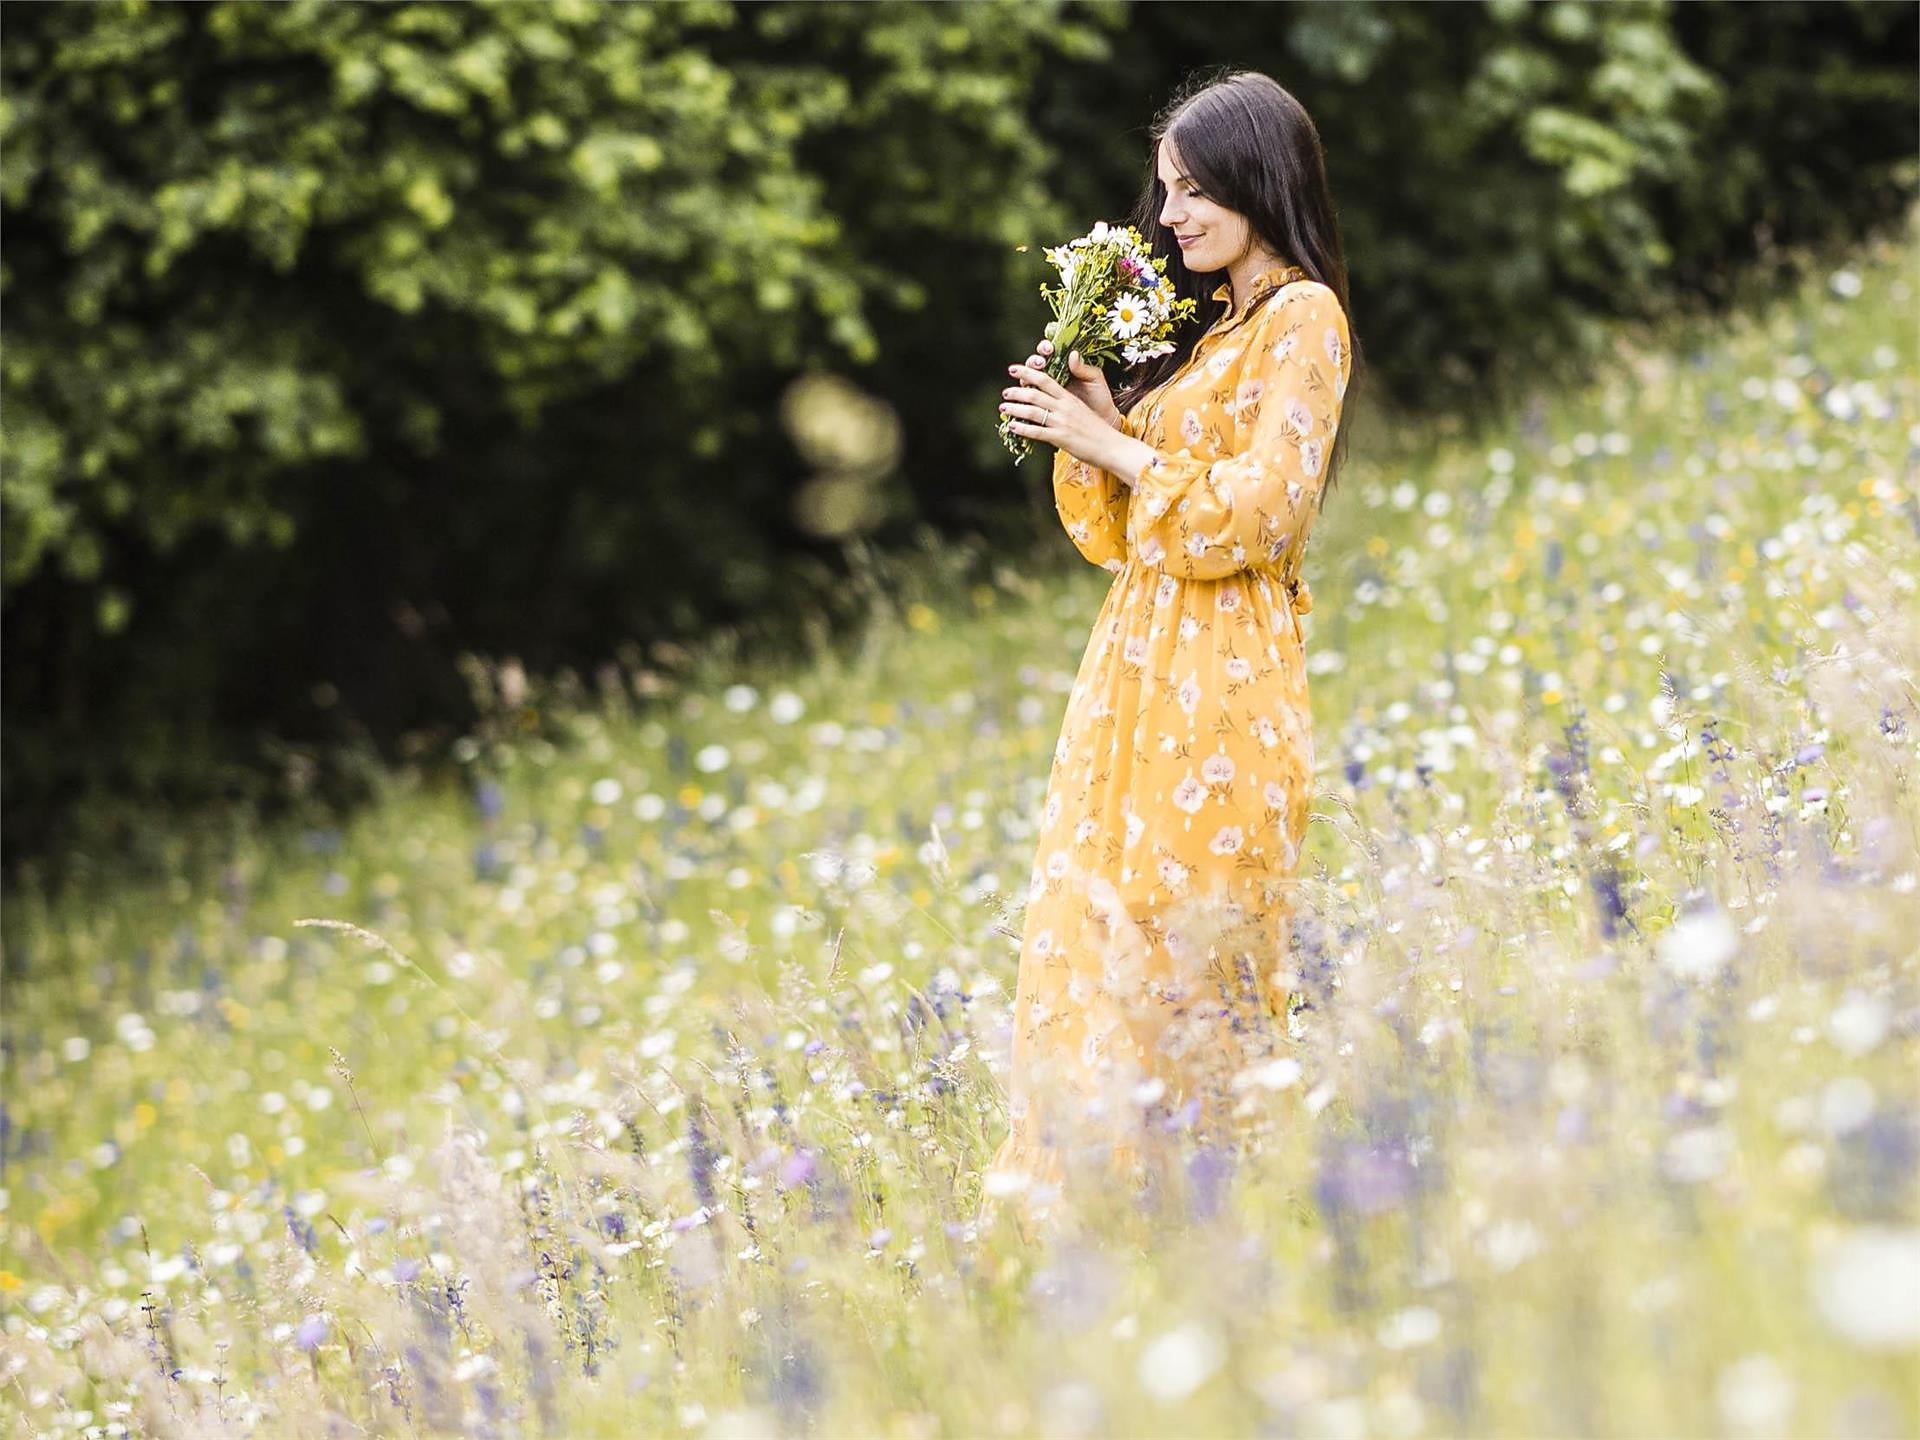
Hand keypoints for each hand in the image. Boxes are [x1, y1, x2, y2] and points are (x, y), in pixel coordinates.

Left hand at [1001, 349, 1123, 470]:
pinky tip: (1012, 427)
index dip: (1028, 372)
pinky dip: (1022, 429)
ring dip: (1015, 409)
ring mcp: (1062, 422)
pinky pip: (1037, 432)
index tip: (1014, 370)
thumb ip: (1066, 402)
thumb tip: (1053, 397)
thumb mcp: (1082, 409)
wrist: (1112, 446)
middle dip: (1017, 391)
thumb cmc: (1098, 430)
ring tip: (1003, 408)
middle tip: (1005, 392)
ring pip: (1033, 411)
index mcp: (1069, 398)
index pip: (1045, 380)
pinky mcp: (1061, 438)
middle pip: (1035, 393)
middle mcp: (1064, 407)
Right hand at [1027, 337, 1120, 430]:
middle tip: (1040, 363)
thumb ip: (1083, 368)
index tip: (1049, 349)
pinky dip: (1023, 400)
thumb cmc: (1098, 398)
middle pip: (1033, 364)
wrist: (1102, 420)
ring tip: (1029, 380)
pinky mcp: (1042, 409)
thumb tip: (1073, 354)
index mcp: (1063, 367)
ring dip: (1025, 378)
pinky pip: (1028, 403)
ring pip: (1027, 381)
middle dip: (1033, 361)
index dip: (1045, 348)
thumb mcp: (1095, 380)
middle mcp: (1051, 378)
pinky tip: (1024, 399)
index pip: (1048, 352)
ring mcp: (1045, 393)